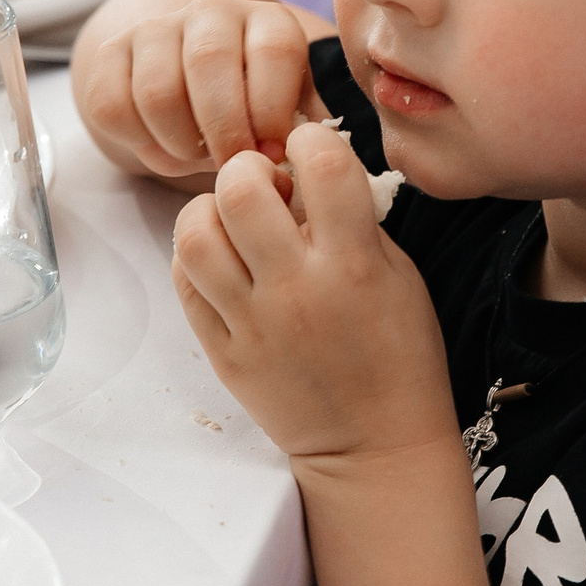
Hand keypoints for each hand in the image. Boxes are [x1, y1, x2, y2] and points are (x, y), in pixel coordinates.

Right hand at [74, 0, 317, 180]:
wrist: (197, 84)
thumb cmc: (257, 109)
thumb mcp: (295, 110)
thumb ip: (308, 128)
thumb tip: (314, 150)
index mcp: (268, 21)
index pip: (272, 50)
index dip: (272, 111)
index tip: (274, 154)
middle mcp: (211, 12)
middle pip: (208, 62)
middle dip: (223, 131)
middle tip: (232, 170)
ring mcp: (155, 28)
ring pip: (156, 90)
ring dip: (179, 143)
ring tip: (198, 158)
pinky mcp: (110, 53)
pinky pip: (110, 105)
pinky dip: (137, 142)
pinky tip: (164, 149)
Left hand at [171, 123, 451, 463]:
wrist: (374, 447)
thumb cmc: (399, 356)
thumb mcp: (399, 278)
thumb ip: (353, 222)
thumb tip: (305, 172)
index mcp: (355, 266)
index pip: (322, 164)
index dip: (310, 138)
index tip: (309, 149)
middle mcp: (298, 290)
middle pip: (239, 190)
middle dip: (247, 169)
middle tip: (262, 185)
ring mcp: (254, 324)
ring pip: (197, 235)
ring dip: (211, 211)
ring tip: (234, 223)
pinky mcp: (224, 353)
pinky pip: (185, 283)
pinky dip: (196, 258)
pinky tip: (224, 262)